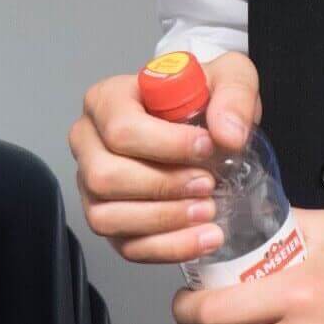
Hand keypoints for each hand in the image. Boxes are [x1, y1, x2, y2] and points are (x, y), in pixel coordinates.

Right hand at [68, 52, 261, 262]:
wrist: (205, 121)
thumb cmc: (204, 95)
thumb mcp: (229, 76)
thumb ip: (234, 95)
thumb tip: (227, 134)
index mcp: (106, 99)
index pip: (122, 129)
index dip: (167, 144)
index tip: (207, 147)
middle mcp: (88, 143)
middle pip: (106, 176)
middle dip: (163, 185)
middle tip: (208, 184)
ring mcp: (92, 186)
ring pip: (107, 216)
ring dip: (163, 220)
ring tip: (208, 212)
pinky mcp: (111, 219)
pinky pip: (125, 245)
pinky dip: (167, 247)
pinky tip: (202, 238)